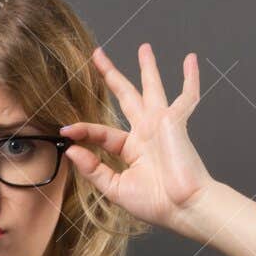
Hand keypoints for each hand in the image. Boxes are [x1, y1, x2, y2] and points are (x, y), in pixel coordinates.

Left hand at [60, 43, 217, 235]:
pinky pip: (186, 96)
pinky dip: (190, 79)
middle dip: (111, 75)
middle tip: (98, 55)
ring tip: (144, 47)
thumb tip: (71, 150)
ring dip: (148, 68)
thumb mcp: (115, 188)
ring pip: (152, 88)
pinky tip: (190, 60)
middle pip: (125, 96)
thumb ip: (93, 169)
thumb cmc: (156, 203)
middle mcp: (146, 133)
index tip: (65, 131)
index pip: (101, 132)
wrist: (184, 208)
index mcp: (132, 149)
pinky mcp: (176, 121)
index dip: (83, 130)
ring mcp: (161, 124)